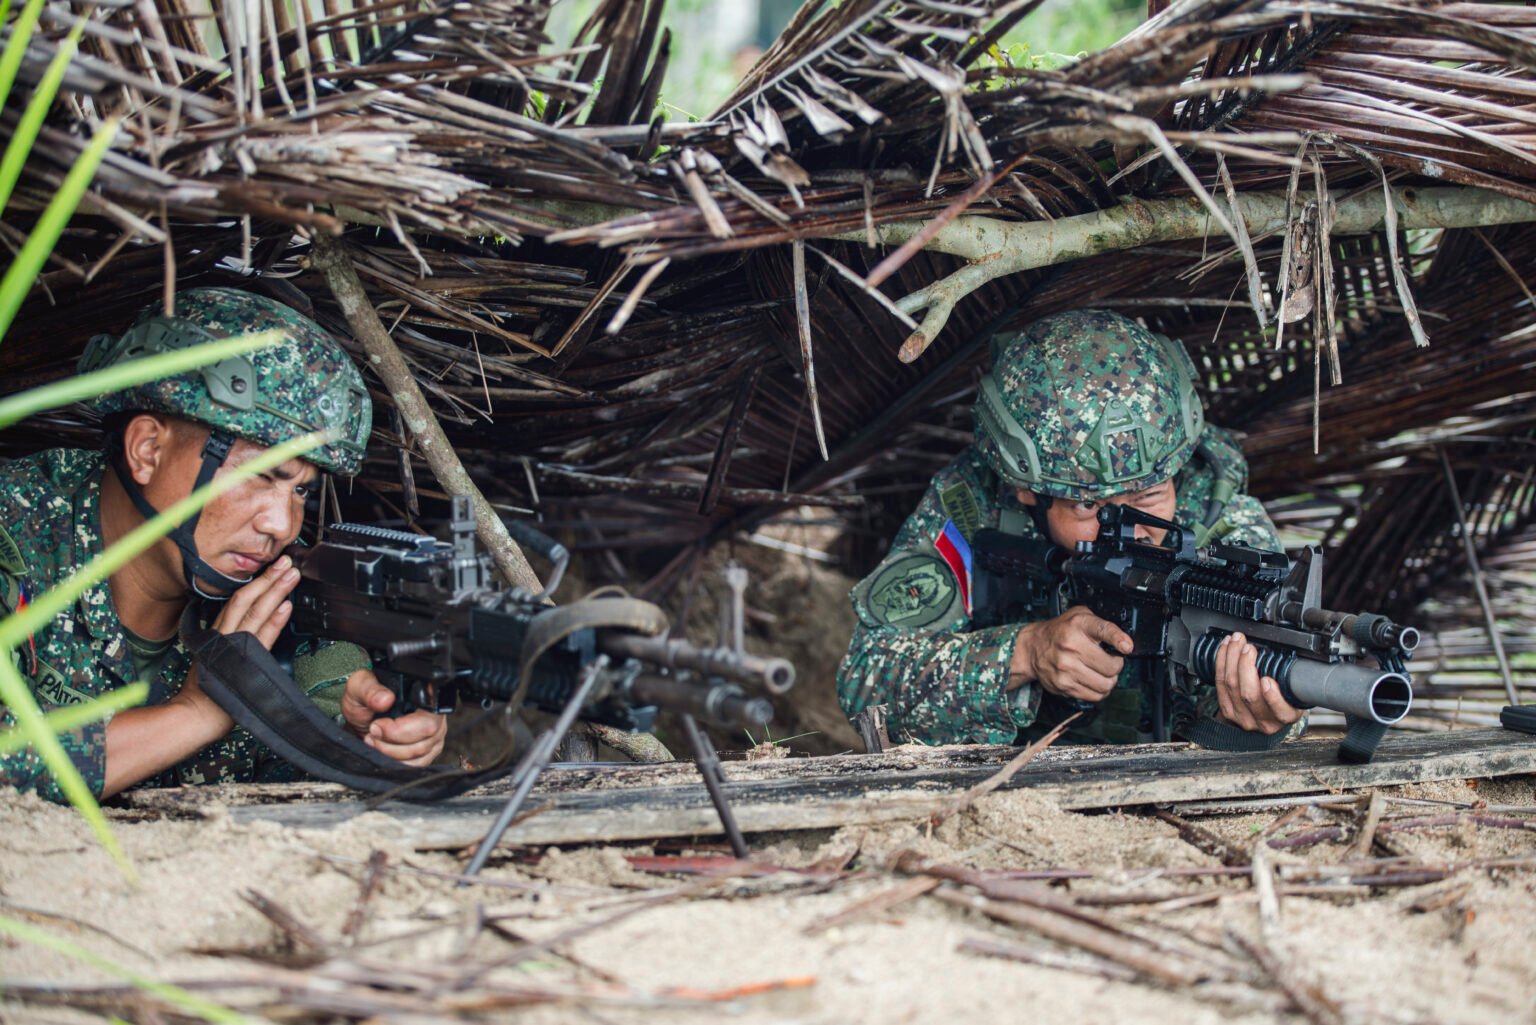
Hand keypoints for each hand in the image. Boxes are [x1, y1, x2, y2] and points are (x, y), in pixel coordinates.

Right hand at [174, 556, 298, 723]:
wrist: (195, 715)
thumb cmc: (208, 692)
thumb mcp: (217, 658)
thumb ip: (231, 642)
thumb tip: (248, 628)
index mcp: (219, 632)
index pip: (239, 601)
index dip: (257, 583)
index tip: (273, 568)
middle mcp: (225, 634)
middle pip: (247, 599)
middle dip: (268, 579)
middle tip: (287, 562)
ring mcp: (234, 646)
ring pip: (255, 612)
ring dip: (275, 592)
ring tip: (291, 576)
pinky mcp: (244, 661)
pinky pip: (261, 637)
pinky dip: (274, 621)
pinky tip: (286, 606)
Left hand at [339, 669, 446, 766]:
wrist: (362, 718)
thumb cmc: (364, 700)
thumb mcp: (359, 687)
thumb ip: (369, 689)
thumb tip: (386, 699)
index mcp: (425, 692)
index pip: (431, 712)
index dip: (404, 725)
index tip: (378, 725)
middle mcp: (436, 714)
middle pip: (428, 733)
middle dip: (393, 740)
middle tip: (372, 732)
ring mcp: (435, 734)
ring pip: (421, 752)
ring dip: (391, 752)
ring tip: (374, 740)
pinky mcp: (429, 751)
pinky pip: (418, 764)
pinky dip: (396, 761)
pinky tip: (384, 750)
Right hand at [1011, 606, 1132, 702]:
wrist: (1032, 648)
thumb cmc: (1060, 631)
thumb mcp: (1079, 615)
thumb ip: (1101, 623)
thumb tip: (1124, 643)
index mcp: (1078, 625)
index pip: (1103, 630)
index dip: (1118, 639)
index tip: (1127, 647)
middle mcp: (1071, 646)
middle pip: (1111, 666)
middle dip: (1117, 665)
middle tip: (1112, 661)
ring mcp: (1066, 668)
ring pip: (1105, 684)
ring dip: (1110, 680)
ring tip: (1103, 672)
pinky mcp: (1064, 685)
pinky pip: (1094, 695)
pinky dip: (1099, 690)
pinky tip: (1094, 681)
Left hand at [1213, 632, 1303, 734]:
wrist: (1268, 712)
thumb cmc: (1285, 696)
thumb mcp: (1297, 690)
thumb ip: (1291, 679)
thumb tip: (1284, 654)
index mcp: (1286, 716)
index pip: (1280, 711)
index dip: (1272, 697)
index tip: (1267, 680)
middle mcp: (1264, 722)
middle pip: (1249, 695)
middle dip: (1245, 666)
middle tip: (1248, 648)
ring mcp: (1242, 717)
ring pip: (1231, 686)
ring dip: (1231, 658)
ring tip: (1236, 641)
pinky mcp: (1227, 710)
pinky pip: (1220, 683)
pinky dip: (1221, 662)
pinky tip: (1225, 648)